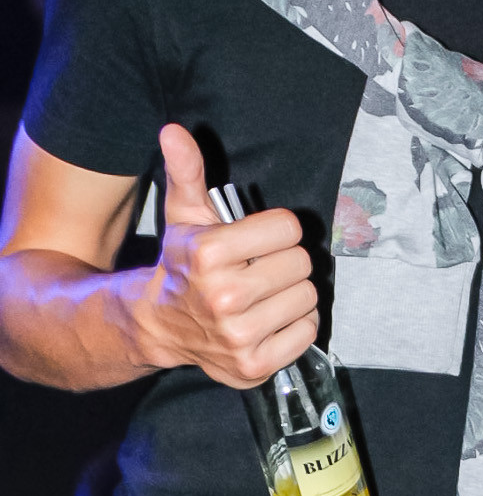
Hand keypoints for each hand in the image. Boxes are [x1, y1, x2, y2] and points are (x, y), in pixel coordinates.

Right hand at [131, 124, 318, 388]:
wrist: (160, 324)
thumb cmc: (183, 264)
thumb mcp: (185, 215)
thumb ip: (188, 171)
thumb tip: (174, 130)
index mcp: (209, 254)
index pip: (289, 227)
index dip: (276, 231)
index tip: (256, 241)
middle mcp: (224, 298)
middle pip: (301, 263)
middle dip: (284, 262)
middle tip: (259, 270)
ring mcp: (239, 336)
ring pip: (308, 296)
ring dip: (292, 293)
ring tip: (264, 295)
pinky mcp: (254, 365)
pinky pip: (308, 332)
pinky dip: (296, 325)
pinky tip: (269, 319)